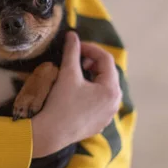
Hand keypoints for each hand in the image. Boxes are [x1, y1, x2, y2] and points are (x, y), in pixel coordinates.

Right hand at [31, 32, 121, 157]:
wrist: (52, 133)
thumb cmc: (61, 103)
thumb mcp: (68, 74)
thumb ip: (72, 51)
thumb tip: (72, 35)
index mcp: (111, 89)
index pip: (106, 59)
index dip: (90, 48)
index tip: (76, 46)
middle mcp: (115, 102)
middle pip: (108, 74)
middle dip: (93, 63)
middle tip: (77, 62)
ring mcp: (109, 115)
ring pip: (105, 88)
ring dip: (93, 78)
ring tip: (77, 76)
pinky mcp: (100, 123)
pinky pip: (100, 102)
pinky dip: (92, 93)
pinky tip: (77, 94)